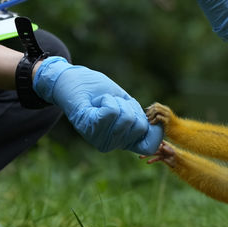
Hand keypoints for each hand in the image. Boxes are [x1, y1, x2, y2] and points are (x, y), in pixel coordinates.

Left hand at [33, 57, 162, 153]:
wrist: (72, 80)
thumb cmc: (99, 90)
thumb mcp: (126, 104)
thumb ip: (138, 118)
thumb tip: (155, 130)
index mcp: (121, 141)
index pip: (149, 146)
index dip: (154, 131)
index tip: (142, 115)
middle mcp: (110, 144)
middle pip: (139, 125)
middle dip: (129, 107)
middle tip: (112, 103)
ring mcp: (98, 138)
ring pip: (126, 118)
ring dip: (116, 101)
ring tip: (103, 102)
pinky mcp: (88, 127)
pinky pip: (110, 112)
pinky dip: (107, 99)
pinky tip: (96, 102)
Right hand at [140, 141, 176, 166]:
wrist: (178, 160)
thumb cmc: (175, 153)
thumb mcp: (171, 151)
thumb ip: (166, 148)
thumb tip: (161, 146)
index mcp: (164, 144)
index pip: (157, 140)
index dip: (152, 139)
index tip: (145, 137)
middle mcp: (161, 148)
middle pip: (152, 147)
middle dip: (146, 148)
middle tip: (140, 148)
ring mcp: (161, 153)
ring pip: (152, 153)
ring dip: (146, 155)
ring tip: (140, 157)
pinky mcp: (161, 158)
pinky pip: (155, 159)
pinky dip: (152, 160)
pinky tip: (148, 162)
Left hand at [146, 102, 175, 128]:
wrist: (177, 130)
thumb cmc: (168, 125)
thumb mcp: (163, 118)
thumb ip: (158, 114)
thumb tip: (147, 110)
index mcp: (166, 109)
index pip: (156, 104)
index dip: (150, 108)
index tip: (147, 114)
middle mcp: (167, 111)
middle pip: (155, 106)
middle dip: (149, 112)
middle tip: (147, 117)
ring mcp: (167, 115)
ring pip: (156, 110)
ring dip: (151, 115)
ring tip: (149, 120)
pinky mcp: (167, 121)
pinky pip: (158, 117)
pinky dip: (153, 120)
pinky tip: (152, 124)